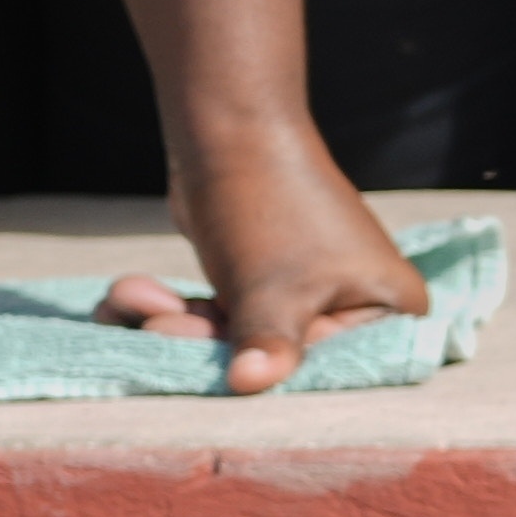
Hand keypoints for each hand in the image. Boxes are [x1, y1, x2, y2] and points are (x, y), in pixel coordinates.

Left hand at [113, 126, 432, 398]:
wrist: (228, 131)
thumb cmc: (274, 205)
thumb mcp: (273, 289)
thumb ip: (266, 345)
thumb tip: (250, 385)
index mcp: (388, 311)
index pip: (338, 369)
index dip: (276, 379)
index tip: (219, 377)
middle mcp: (353, 310)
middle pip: (275, 360)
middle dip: (202, 346)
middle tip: (154, 325)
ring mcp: (301, 299)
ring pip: (232, 343)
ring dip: (171, 328)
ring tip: (130, 301)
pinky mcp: (258, 287)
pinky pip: (213, 320)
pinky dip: (170, 312)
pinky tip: (128, 298)